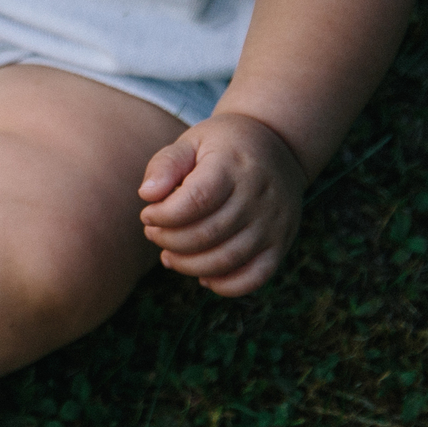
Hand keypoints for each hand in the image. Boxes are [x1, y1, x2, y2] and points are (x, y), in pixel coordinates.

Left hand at [137, 113, 306, 296]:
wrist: (278, 146)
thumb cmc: (222, 146)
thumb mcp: (192, 141)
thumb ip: (166, 164)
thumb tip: (146, 194)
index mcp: (232, 167)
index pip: (197, 200)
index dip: (165, 215)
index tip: (147, 214)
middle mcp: (258, 197)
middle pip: (208, 234)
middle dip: (170, 241)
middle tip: (153, 233)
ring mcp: (273, 223)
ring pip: (227, 259)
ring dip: (189, 265)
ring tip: (168, 256)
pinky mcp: (281, 244)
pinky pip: (255, 277)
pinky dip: (226, 285)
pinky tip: (203, 277)